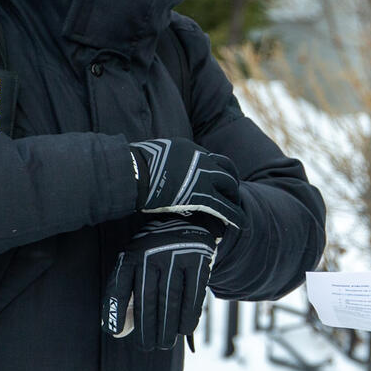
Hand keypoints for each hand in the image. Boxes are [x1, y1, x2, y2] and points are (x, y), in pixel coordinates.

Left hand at [103, 217, 223, 350]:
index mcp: (132, 254)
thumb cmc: (155, 255)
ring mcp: (177, 256)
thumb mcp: (136, 265)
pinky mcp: (198, 261)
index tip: (117, 334)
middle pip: (147, 298)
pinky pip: (193, 295)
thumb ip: (124, 297)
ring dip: (167, 328)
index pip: (120, 286)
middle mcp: (152, 254)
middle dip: (147, 328)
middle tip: (148, 347)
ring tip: (164, 344)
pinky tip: (184, 330)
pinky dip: (188, 317)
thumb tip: (119, 332)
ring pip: (170, 300)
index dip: (116, 313)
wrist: (188, 222)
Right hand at [129, 138, 243, 229]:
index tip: (214, 181)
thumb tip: (152, 168)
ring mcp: (203, 175)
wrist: (134, 174)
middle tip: (231, 194)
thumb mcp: (152, 157)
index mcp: (187, 148)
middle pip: (226, 168)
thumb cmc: (132, 168)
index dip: (214, 171)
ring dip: (234, 197)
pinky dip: (233, 213)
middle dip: (230, 182)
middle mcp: (200, 158)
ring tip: (235, 209)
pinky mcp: (202, 194)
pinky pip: (224, 205)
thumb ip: (161, 162)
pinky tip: (238, 222)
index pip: (209, 158)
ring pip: (229, 185)